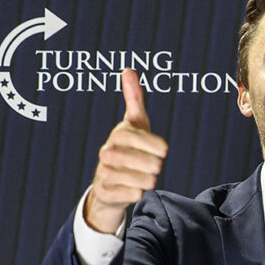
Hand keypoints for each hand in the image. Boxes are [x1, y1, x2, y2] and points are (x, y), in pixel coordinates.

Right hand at [85, 68, 165, 233]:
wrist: (107, 182)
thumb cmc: (128, 149)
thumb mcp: (135, 125)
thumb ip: (134, 99)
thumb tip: (128, 70)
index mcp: (120, 134)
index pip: (155, 144)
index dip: (159, 148)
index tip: (159, 150)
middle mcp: (108, 152)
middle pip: (154, 165)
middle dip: (155, 168)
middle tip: (146, 166)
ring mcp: (104, 173)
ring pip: (146, 181)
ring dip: (147, 181)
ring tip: (138, 176)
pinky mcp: (104, 192)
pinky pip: (135, 195)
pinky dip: (136, 194)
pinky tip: (128, 188)